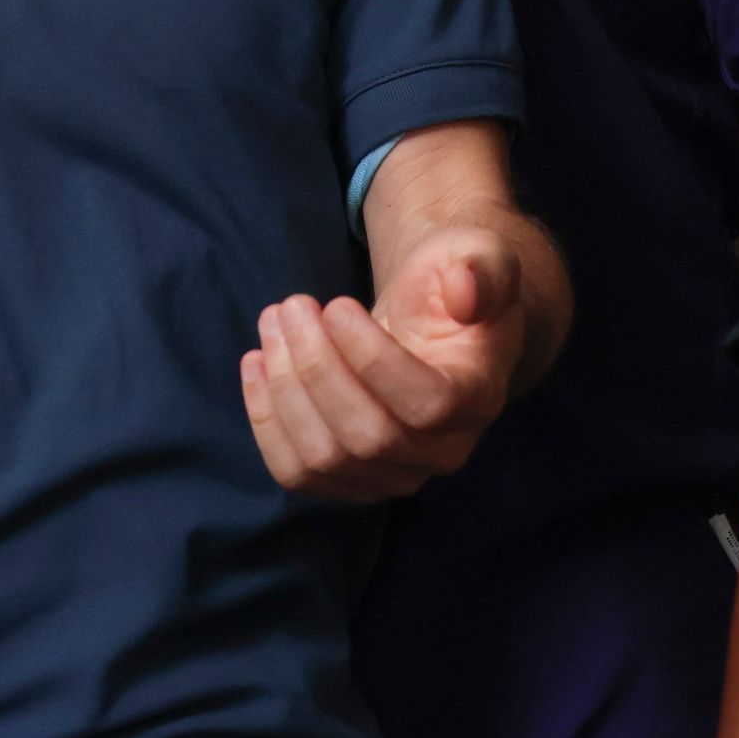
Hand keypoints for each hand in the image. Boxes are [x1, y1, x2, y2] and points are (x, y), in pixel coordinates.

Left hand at [241, 224, 528, 499]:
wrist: (435, 324)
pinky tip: (255, 362)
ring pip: (324, 457)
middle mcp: (443, 452)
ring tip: (273, 324)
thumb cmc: (452, 287)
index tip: (334, 305)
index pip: (426, 404)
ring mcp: (395, 475)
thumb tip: (466, 290)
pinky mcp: (350, 480)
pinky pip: (296, 472)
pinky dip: (266, 418)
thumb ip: (482, 270)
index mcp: (479, 399)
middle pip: (366, 436)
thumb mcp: (480, 258)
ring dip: (284, 387)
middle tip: (291, 306)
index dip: (370, 357)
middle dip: (316, 365)